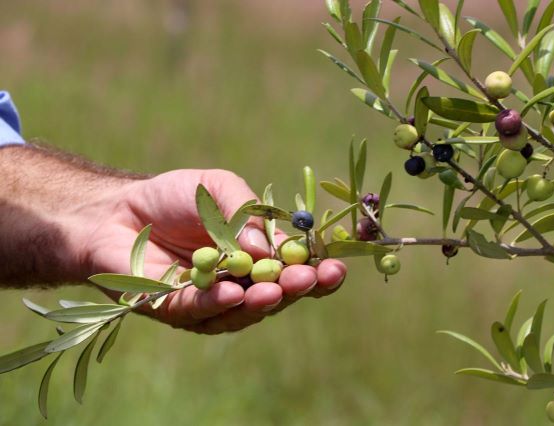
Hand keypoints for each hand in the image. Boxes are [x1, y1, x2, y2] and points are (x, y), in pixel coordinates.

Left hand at [80, 169, 346, 333]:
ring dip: (262, 301)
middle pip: (275, 296)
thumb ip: (246, 210)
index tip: (335, 267)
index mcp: (255, 258)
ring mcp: (208, 303)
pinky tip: (233, 293)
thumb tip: (268, 247)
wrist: (116, 208)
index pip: (293, 270)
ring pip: (242, 311)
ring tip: (276, 289)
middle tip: (310, 280)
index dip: (315, 272)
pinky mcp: (174, 311)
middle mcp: (238, 285)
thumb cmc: (173, 197)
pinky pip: (200, 312)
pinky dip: (218, 304)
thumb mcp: (217, 187)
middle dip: (295, 289)